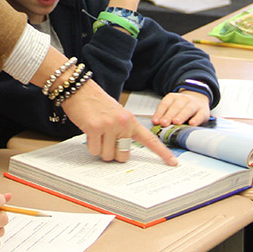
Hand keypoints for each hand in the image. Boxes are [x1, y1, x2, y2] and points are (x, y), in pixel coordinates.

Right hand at [61, 80, 176, 164]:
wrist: (79, 89)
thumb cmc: (95, 102)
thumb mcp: (116, 113)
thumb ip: (123, 130)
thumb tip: (123, 150)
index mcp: (130, 120)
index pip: (149, 139)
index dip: (162, 153)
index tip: (173, 162)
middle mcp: (123, 123)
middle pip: (123, 156)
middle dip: (113, 152)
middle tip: (106, 140)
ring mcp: (109, 126)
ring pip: (107, 155)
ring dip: (100, 149)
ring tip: (96, 133)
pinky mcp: (95, 128)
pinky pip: (95, 150)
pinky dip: (91, 145)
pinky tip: (89, 132)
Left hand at [151, 91, 210, 127]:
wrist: (198, 99)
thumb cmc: (182, 107)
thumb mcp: (171, 107)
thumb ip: (164, 114)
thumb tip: (156, 124)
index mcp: (172, 97)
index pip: (164, 104)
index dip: (159, 113)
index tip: (155, 122)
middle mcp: (183, 99)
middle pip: (175, 107)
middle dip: (169, 115)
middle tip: (164, 123)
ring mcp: (194, 104)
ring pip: (187, 109)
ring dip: (181, 116)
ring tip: (176, 122)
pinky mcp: (203, 111)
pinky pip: (199, 115)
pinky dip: (196, 120)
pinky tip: (191, 124)